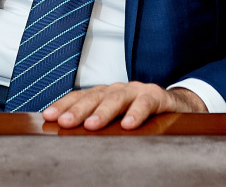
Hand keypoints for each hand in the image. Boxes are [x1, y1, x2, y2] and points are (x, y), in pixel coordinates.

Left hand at [42, 82, 205, 129]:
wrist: (177, 106)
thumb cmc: (141, 115)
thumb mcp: (117, 118)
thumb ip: (97, 123)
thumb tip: (69, 136)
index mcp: (105, 93)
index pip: (81, 96)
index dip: (64, 105)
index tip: (48, 116)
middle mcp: (118, 89)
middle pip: (94, 96)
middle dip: (78, 109)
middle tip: (65, 122)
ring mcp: (137, 91)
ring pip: (117, 99)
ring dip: (103, 112)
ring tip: (92, 125)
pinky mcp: (156, 96)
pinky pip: (145, 104)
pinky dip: (136, 113)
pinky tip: (128, 125)